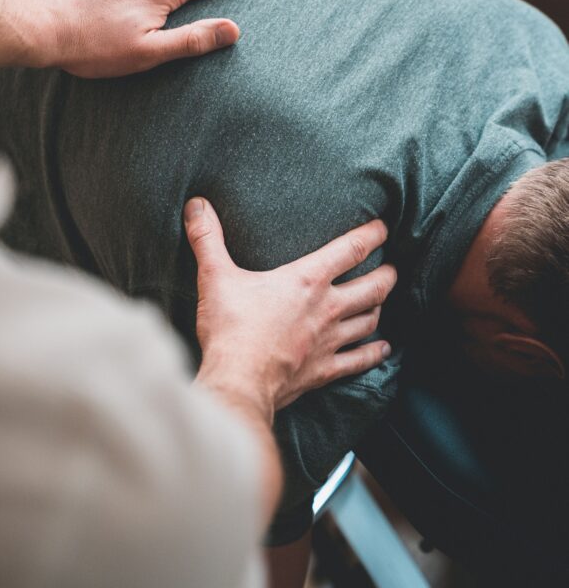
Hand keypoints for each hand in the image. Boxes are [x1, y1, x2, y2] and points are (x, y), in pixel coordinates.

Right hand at [186, 197, 394, 415]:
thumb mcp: (215, 276)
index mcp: (306, 280)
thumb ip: (207, 238)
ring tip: (383, 300)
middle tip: (392, 267)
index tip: (383, 227)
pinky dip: (374, 353)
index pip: (350, 250)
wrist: (238, 382)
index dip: (371, 235)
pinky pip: (359, 360)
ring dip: (380, 308)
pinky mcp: (325, 370)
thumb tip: (196, 205)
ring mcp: (329, 341)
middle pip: (373, 286)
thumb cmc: (230, 329)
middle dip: (386, 274)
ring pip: (370, 320)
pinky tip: (383, 349)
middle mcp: (327, 308)